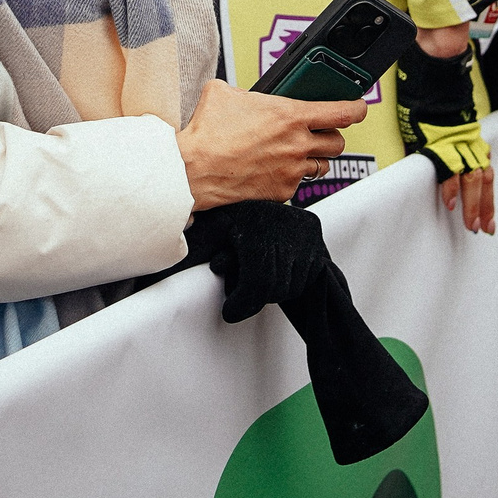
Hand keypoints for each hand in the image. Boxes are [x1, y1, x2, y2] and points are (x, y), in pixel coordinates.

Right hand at [178, 80, 363, 210]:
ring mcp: (292, 170)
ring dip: (314, 158)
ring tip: (294, 153)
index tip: (359, 107)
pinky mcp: (282, 191)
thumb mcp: (224, 93)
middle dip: (331, 136)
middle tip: (318, 132)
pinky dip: (291, 177)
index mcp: (290, 116)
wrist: (194, 170)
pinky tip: (273, 170)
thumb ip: (247, 93)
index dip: (356, 108)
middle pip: (338, 142)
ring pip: (322, 166)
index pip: (342, 112)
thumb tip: (248, 96)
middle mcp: (297, 144)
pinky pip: (298, 183)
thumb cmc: (207, 132)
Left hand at [184, 200, 328, 322]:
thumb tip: (178, 256)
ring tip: (255, 285)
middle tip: (237, 306)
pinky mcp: (319, 245)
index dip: (241, 303)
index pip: (256, 282)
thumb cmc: (234, 209)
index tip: (228, 313)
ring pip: (290, 288)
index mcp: (258, 225)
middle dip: (253, 301)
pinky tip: (275, 275)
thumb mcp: (217, 219)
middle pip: (274, 289)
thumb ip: (202, 237)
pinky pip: (306, 280)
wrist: (269, 184)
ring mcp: (307, 239)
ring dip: (273, 293)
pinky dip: (291, 285)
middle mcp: (287, 231)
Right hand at [395, 40, 493, 234]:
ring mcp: (455, 144)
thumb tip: (463, 156)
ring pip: (471, 180)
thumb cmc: (443, 93)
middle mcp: (468, 144)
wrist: (439, 71)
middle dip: (485, 209)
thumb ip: (461, 139)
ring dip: (472, 205)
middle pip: (483, 182)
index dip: (490, 198)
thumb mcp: (456, 120)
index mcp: (473, 140)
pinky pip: (448, 169)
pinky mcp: (439, 142)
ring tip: (470, 224)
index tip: (489, 218)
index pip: (486, 174)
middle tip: (484, 229)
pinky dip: (450, 187)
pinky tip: (451, 202)